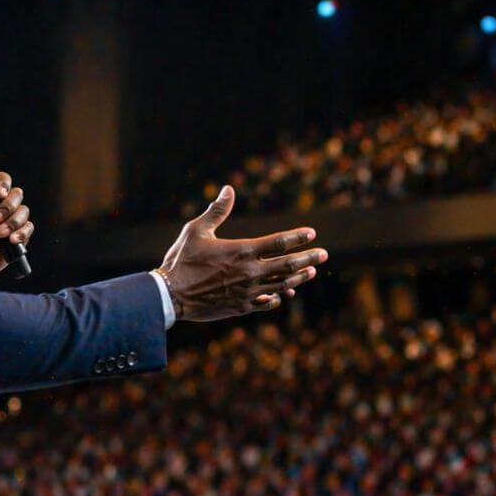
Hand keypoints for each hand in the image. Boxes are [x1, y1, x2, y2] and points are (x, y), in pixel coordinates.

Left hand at [0, 172, 33, 282]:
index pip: (1, 182)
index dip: (4, 184)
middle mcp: (0, 208)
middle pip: (17, 195)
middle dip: (8, 206)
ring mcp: (10, 222)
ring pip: (24, 212)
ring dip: (12, 222)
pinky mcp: (18, 238)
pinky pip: (28, 229)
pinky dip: (21, 233)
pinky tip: (11, 240)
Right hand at [158, 185, 326, 321]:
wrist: (171, 295)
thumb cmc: (182, 259)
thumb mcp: (196, 230)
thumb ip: (217, 211)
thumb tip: (228, 189)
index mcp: (242, 250)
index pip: (279, 242)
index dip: (298, 237)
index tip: (311, 233)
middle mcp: (250, 272)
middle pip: (288, 264)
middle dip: (308, 258)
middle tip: (324, 254)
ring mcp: (248, 291)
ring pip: (281, 285)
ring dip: (298, 278)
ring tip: (310, 272)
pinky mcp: (241, 307)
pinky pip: (266, 303)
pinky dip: (277, 298)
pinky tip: (283, 294)